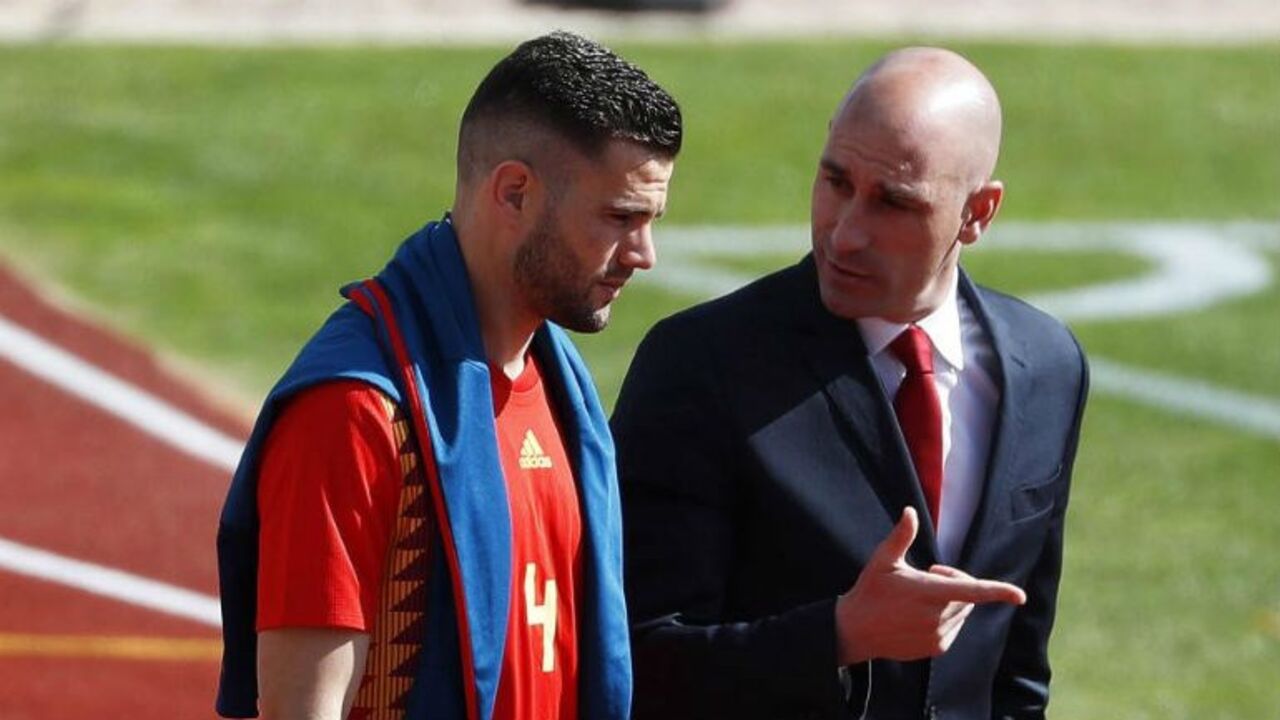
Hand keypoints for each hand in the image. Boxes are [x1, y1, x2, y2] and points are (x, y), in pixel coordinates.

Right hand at [834, 507, 1025, 664]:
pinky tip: (920, 616)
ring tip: (921, 598)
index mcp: (927, 592)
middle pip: (968, 596)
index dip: (998, 591)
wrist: (855, 630)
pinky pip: (955, 627)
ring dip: (952, 601)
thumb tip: (910, 511)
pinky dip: (946, 618)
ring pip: (964, 611)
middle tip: (930, 573)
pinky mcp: (937, 648)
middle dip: (957, 582)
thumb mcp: (882, 561)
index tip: (1019, 596)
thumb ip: (901, 537)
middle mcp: (936, 617)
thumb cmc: (870, 591)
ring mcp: (937, 635)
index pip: (971, 591)